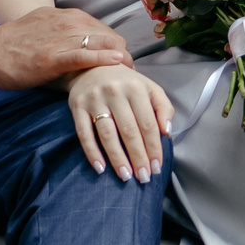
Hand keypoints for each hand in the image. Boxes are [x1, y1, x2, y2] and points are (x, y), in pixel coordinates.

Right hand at [0, 7, 133, 89]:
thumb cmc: (15, 44)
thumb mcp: (44, 28)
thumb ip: (65, 33)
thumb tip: (84, 44)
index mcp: (67, 16)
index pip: (103, 29)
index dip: (116, 45)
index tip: (123, 60)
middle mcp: (68, 22)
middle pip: (109, 36)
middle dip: (123, 53)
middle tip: (130, 72)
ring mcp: (60, 39)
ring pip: (101, 43)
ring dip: (119, 59)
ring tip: (128, 75)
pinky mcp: (52, 57)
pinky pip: (84, 55)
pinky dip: (102, 58)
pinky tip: (117, 63)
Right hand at [67, 64, 173, 179]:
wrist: (91, 66)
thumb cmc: (126, 83)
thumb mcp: (149, 88)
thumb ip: (163, 107)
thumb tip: (167, 131)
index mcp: (136, 88)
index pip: (148, 124)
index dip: (154, 147)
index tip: (157, 167)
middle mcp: (115, 92)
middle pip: (129, 131)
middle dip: (138, 157)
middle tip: (144, 177)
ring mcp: (94, 99)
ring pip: (107, 134)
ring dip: (117, 158)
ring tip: (126, 176)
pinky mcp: (77, 106)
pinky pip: (84, 133)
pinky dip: (92, 152)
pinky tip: (100, 168)